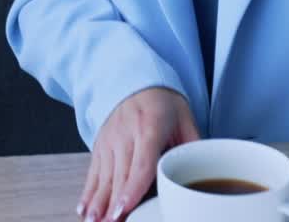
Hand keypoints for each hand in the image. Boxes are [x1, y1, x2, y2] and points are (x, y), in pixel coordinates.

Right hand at [78, 87, 198, 221]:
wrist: (136, 79)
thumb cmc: (163, 102)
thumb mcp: (184, 118)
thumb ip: (193, 146)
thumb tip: (204, 174)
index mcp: (149, 127)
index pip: (141, 163)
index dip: (132, 188)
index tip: (124, 208)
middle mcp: (125, 133)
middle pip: (119, 175)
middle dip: (112, 204)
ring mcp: (110, 138)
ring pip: (104, 176)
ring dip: (98, 202)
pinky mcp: (100, 144)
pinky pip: (94, 171)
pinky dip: (88, 192)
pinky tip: (84, 209)